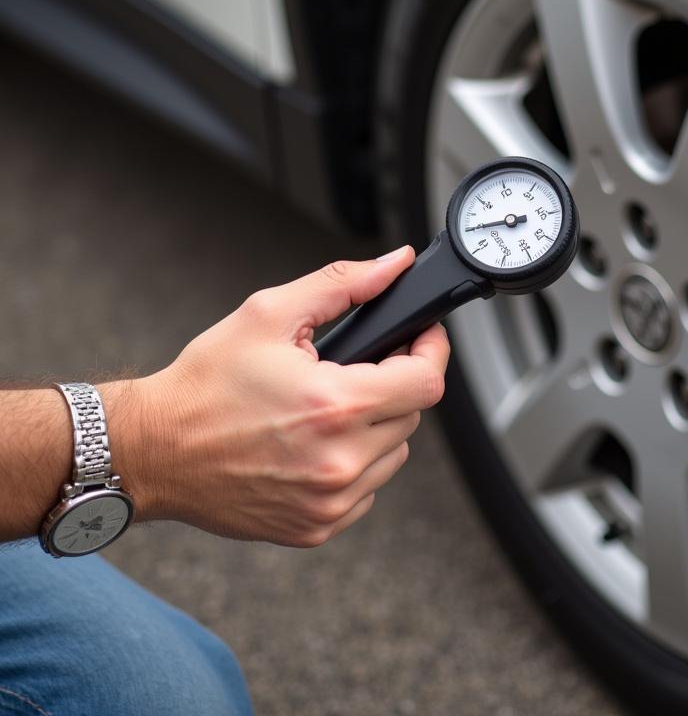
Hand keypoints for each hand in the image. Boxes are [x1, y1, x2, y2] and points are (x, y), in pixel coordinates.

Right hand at [108, 249, 447, 547]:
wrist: (152, 452)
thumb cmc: (204, 384)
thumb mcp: (269, 314)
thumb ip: (342, 284)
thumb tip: (395, 265)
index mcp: (335, 406)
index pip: (427, 381)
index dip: (431, 350)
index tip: (421, 336)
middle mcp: (339, 461)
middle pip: (412, 414)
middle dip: (393, 383)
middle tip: (355, 368)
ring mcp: (330, 502)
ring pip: (394, 452)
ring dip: (377, 425)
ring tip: (330, 406)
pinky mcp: (317, 527)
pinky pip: (368, 488)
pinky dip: (355, 462)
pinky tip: (317, 443)